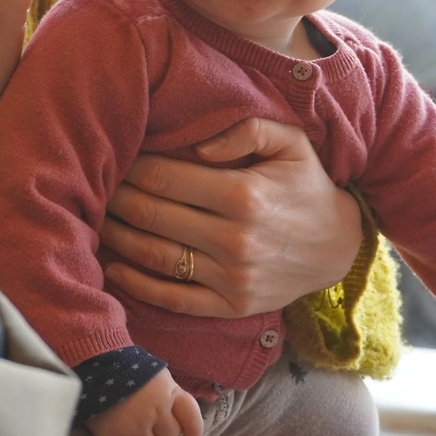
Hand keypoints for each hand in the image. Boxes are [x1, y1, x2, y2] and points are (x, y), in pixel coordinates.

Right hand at [86, 369, 202, 435]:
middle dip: (159, 433)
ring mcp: (136, 424)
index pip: (191, 416)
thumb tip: (177, 418)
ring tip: (126, 426)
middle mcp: (156, 410)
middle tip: (143, 422)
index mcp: (169, 392)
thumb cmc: (125, 366)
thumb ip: (168, 395)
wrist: (93, 361)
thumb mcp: (155, 375)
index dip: (193, 430)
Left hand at [101, 117, 361, 317]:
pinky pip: (173, 298)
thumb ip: (246, 130)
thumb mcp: (291, 143)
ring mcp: (231, 278)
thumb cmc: (306, 186)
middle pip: (151, 215)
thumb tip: (198, 146)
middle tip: (96, 185)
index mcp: (243, 194)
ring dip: (118, 237)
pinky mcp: (230, 306)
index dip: (132, 166)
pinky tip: (115, 266)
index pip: (165, 178)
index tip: (116, 157)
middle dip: (116, 197)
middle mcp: (234, 239)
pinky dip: (137, 285)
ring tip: (98, 219)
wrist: (339, 247)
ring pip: (154, 256)